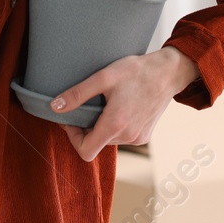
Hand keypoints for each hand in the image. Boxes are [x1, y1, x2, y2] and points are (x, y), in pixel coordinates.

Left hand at [52, 46, 199, 162]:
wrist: (169, 72)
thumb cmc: (137, 71)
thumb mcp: (103, 77)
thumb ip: (77, 94)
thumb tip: (54, 107)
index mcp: (115, 124)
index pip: (85, 151)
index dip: (72, 138)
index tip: (70, 119)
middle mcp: (128, 136)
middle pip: (95, 144)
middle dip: (85, 128)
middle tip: (83, 106)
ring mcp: (138, 138)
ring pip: (108, 140)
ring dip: (99, 127)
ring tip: (103, 104)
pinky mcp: (145, 136)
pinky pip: (121, 137)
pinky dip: (113, 126)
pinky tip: (117, 107)